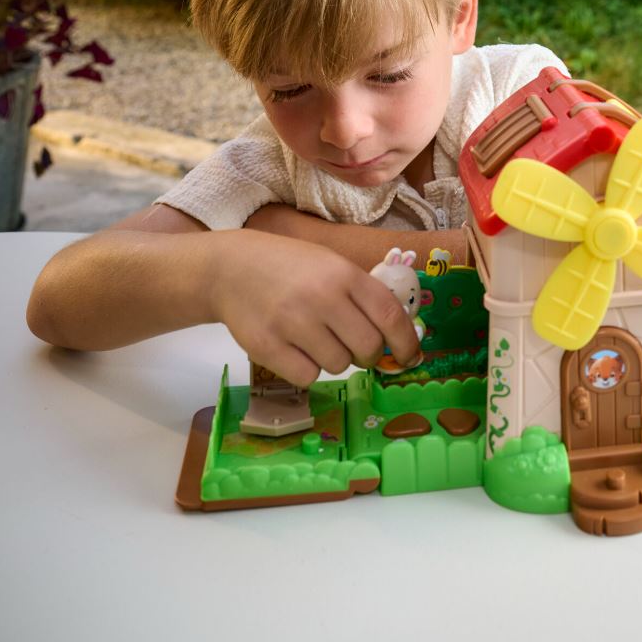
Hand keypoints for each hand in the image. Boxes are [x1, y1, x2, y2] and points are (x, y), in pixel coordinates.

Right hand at [209, 232, 420, 385]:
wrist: (230, 269)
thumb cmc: (291, 268)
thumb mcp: (331, 264)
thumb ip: (363, 294)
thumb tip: (400, 336)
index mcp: (343, 274)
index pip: (390, 315)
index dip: (406, 342)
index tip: (411, 357)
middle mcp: (321, 297)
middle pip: (368, 348)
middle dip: (368, 355)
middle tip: (356, 348)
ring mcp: (292, 323)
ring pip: (338, 366)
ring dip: (334, 359)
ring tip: (316, 338)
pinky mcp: (266, 347)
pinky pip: (307, 376)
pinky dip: (307, 369)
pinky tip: (295, 348)